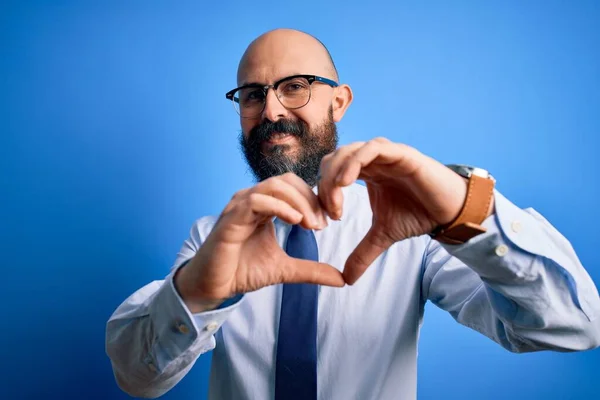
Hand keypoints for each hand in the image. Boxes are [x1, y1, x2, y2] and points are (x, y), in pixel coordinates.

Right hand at [175, 173, 343, 311]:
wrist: (214, 286)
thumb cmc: (243, 271)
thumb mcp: (286, 270)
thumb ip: (312, 270)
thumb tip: (342, 280)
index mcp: (265, 205)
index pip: (294, 187)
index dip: (315, 199)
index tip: (331, 221)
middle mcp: (252, 200)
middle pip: (287, 181)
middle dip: (310, 199)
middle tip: (324, 223)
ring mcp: (240, 206)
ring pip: (274, 186)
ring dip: (299, 202)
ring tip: (312, 224)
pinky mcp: (231, 218)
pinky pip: (256, 200)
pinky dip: (279, 206)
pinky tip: (295, 221)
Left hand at [317, 137, 493, 284]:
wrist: (449, 213)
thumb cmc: (418, 215)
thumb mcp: (383, 235)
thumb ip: (362, 253)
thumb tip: (346, 280)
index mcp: (366, 172)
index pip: (332, 172)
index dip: (323, 192)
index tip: (329, 218)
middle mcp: (373, 159)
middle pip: (335, 159)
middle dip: (325, 184)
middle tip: (331, 212)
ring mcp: (386, 153)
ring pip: (349, 151)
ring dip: (336, 174)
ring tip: (336, 201)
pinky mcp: (401, 153)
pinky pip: (371, 149)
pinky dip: (354, 162)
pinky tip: (346, 183)